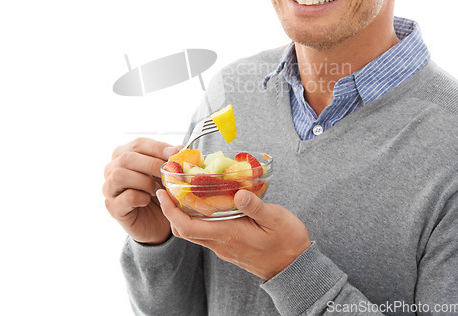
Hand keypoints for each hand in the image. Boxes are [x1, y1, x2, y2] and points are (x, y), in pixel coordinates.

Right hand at [103, 138, 180, 244]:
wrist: (157, 222)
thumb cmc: (159, 192)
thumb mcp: (166, 173)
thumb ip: (170, 160)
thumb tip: (179, 149)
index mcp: (124, 154)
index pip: (138, 144)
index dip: (157, 148)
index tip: (175, 153)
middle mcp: (111, 169)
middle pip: (126, 158)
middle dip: (152, 164)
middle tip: (168, 173)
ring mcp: (109, 188)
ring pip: (120, 175)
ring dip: (144, 181)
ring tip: (157, 189)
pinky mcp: (112, 207)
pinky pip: (125, 197)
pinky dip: (141, 197)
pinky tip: (148, 200)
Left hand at [157, 188, 311, 279]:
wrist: (295, 269)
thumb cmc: (287, 242)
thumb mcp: (276, 219)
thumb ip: (255, 206)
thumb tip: (238, 192)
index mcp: (228, 235)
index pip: (187, 226)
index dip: (170, 210)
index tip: (163, 193)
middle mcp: (220, 243)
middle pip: (184, 229)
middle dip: (171, 210)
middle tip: (169, 187)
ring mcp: (224, 247)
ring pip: (193, 232)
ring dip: (183, 214)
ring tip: (184, 191)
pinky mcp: (229, 246)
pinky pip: (205, 233)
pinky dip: (197, 218)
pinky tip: (205, 203)